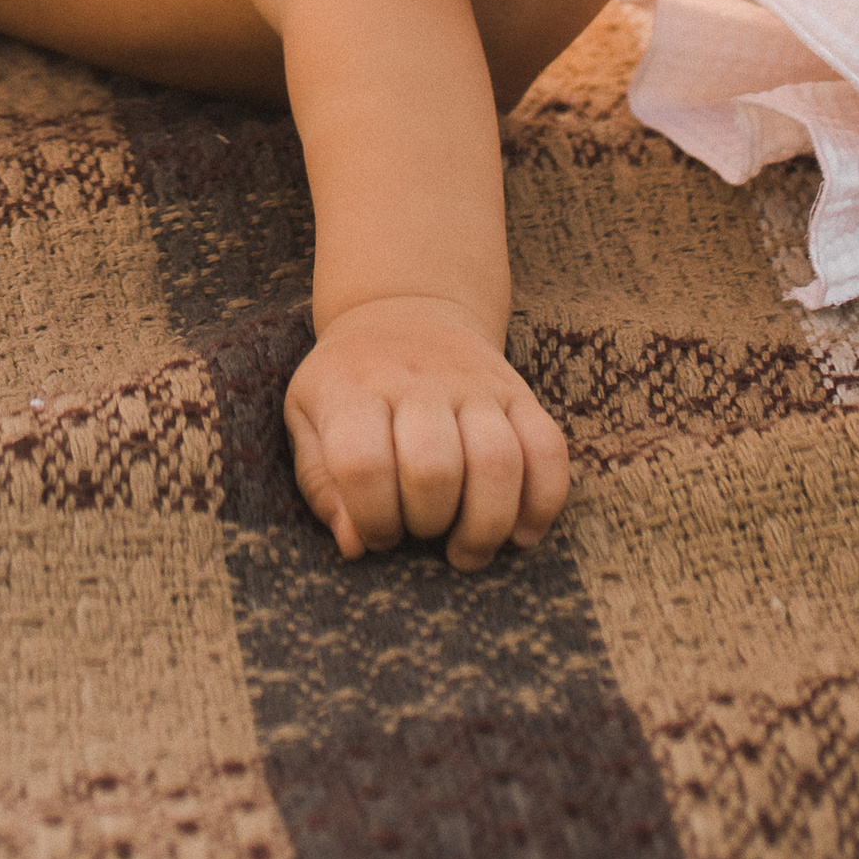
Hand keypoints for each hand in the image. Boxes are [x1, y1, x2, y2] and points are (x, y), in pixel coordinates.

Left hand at [285, 294, 568, 572]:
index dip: (372, 518)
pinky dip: (543, 502)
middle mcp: (419, 382)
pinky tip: (522, 533)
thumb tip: (356, 545)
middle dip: (428, 523)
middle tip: (421, 534)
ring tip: (467, 550)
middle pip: (434, 469)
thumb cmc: (350, 381)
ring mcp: (476, 385)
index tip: (377, 534)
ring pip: (498, 463)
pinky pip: (549, 450)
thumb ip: (320, 482)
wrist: (404, 308)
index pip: (362, 464)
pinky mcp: (519, 393)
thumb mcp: (309, 415)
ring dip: (486, 525)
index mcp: (354, 388)